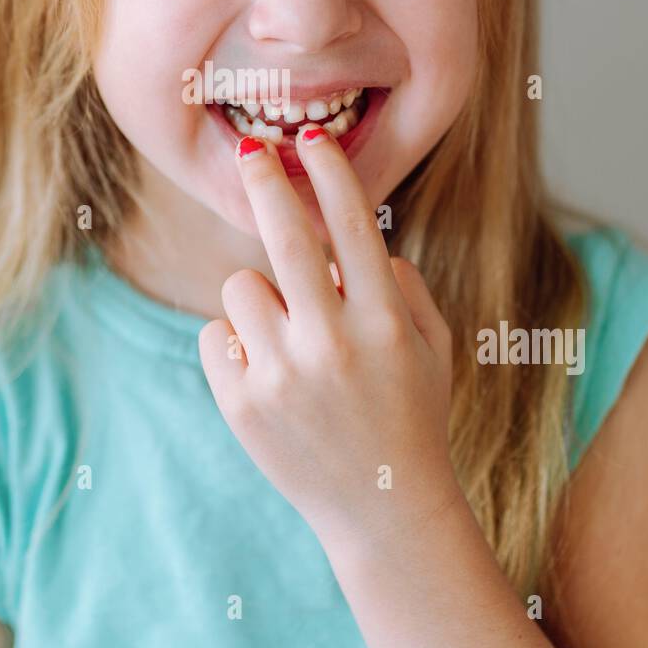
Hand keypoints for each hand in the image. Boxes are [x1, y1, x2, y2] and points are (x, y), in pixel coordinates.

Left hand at [198, 126, 460, 558]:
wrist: (384, 511)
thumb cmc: (411, 416)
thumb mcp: (433, 347)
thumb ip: (401, 286)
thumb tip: (354, 240)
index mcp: (384, 322)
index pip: (353, 225)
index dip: (329, 172)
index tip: (309, 136)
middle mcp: (333, 343)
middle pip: (286, 237)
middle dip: (266, 182)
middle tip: (251, 150)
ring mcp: (283, 376)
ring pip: (241, 288)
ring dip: (259, 298)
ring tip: (286, 338)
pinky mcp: (242, 404)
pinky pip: (214, 335)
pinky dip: (234, 344)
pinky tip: (265, 375)